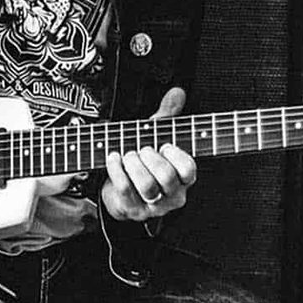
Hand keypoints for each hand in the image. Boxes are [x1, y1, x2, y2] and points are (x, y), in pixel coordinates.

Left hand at [101, 87, 196, 221]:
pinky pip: (125, 189)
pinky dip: (116, 169)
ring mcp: (153, 206)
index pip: (189, 170)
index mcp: (184, 179)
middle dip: (150, 158)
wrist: (119, 192)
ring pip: (147, 186)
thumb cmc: (143, 163)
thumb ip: (167, 115)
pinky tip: (113, 158)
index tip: (164, 145)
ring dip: (134, 165)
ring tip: (127, 155)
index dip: (175, 155)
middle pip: (166, 177)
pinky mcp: (132, 210)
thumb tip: (177, 92)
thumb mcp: (155, 137)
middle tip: (141, 149)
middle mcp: (172, 196)